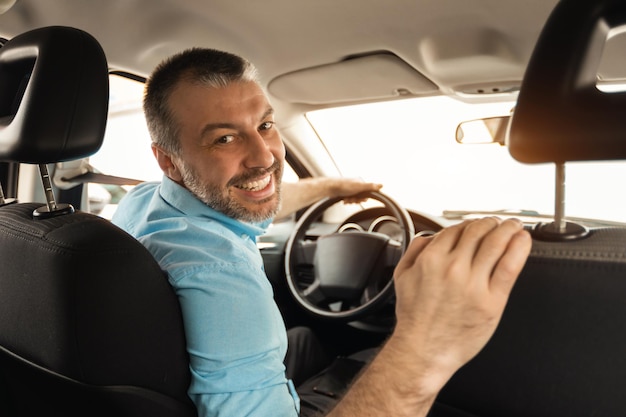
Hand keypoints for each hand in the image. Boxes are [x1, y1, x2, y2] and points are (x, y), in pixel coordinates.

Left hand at [327, 178, 382, 202]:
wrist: (329, 188)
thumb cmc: (343, 186)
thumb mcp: (359, 187)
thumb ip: (370, 186)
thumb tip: (381, 185)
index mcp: (360, 181)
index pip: (367, 192)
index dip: (364, 197)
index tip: (361, 199)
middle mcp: (355, 184)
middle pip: (360, 196)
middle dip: (356, 199)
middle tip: (352, 199)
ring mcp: (349, 188)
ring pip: (354, 198)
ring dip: (351, 201)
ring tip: (346, 199)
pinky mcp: (344, 192)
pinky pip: (348, 198)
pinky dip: (347, 200)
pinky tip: (344, 200)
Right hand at [392, 217, 530, 390]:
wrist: (423, 350)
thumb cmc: (416, 319)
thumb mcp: (403, 277)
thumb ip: (415, 251)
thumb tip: (429, 237)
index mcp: (431, 260)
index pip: (456, 229)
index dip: (470, 224)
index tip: (477, 225)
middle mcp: (453, 268)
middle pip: (478, 231)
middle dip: (491, 223)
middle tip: (498, 223)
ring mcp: (473, 283)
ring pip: (496, 244)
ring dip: (508, 229)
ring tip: (514, 227)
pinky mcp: (491, 300)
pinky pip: (509, 267)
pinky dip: (519, 249)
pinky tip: (522, 241)